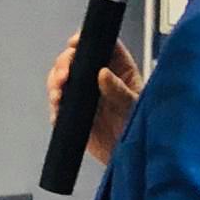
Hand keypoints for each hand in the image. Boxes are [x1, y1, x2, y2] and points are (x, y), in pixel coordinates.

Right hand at [46, 32, 142, 164]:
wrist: (133, 160)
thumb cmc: (144, 129)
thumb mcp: (135, 108)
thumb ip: (120, 91)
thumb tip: (103, 73)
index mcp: (119, 69)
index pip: (102, 46)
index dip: (86, 40)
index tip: (74, 43)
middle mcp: (99, 78)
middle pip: (76, 59)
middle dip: (64, 63)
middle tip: (63, 76)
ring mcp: (85, 94)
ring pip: (63, 78)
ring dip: (55, 82)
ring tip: (57, 92)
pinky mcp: (74, 112)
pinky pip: (58, 103)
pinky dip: (54, 103)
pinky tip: (57, 107)